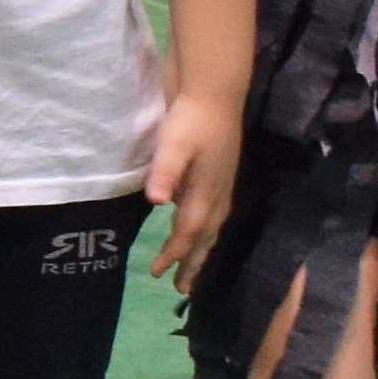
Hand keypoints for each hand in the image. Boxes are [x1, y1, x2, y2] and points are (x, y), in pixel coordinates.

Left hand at [145, 91, 238, 292]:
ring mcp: (220, 184)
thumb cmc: (192, 117)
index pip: (188, 232)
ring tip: (193, 267)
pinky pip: (215, 213)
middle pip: (205, 237)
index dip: (174, 254)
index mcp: (206, 191)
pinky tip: (200, 227)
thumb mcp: (174, 144)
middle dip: (192, 262)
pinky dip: (206, 229)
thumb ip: (166, 173)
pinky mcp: (218, 173)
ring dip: (202, 249)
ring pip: (212, 227)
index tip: (157, 272)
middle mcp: (217, 194)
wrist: (215, 91)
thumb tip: (157, 202)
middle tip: (182, 288)